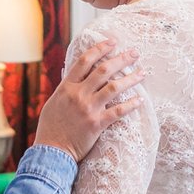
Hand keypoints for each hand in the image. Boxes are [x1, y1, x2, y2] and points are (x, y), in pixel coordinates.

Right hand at [32, 40, 143, 161]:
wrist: (51, 151)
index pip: (85, 61)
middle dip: (121, 59)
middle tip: (134, 53)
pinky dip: (131, 104)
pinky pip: (118, 111)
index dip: (100, 49)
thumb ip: (67, 89)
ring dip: (130, 78)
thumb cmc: (51, 128)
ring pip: (114, 87)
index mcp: (66, 87)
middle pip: (103, 70)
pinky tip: (140, 100)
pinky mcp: (97, 124)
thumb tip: (75, 76)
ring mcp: (88, 108)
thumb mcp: (55, 102)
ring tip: (142, 73)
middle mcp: (78, 94)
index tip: (112, 42)